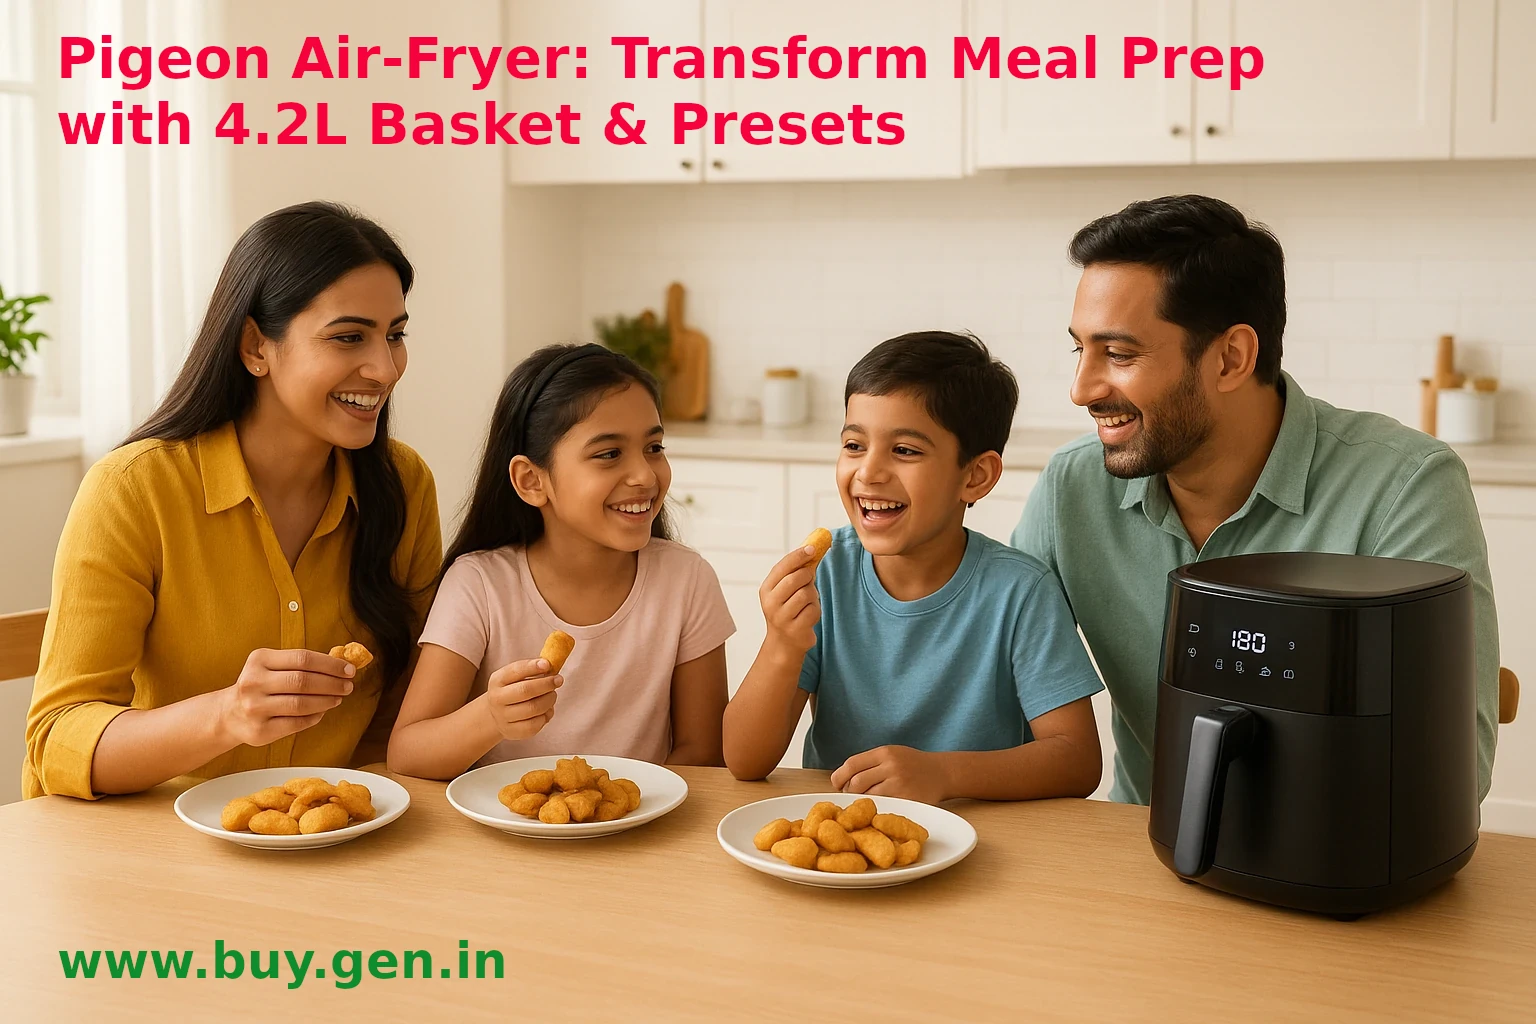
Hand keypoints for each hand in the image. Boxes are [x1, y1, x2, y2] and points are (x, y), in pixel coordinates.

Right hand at [218, 648, 355, 747]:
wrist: (228, 714)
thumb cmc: (260, 685)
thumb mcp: (272, 666)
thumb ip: (301, 663)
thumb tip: (341, 663)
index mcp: (259, 660)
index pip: (302, 658)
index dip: (330, 664)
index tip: (349, 669)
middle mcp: (253, 682)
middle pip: (303, 681)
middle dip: (332, 684)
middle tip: (348, 686)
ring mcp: (254, 708)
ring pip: (301, 704)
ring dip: (326, 701)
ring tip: (338, 698)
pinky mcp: (260, 730)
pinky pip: (296, 723)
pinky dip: (314, 717)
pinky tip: (321, 711)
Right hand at [486, 658, 561, 741]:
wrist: (497, 714)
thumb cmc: (512, 690)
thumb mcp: (515, 676)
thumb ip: (530, 669)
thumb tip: (549, 665)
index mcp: (497, 680)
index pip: (515, 671)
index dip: (533, 667)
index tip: (548, 664)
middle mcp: (497, 699)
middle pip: (526, 690)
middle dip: (546, 684)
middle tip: (558, 680)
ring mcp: (503, 717)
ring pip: (533, 708)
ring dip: (549, 700)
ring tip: (552, 695)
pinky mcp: (512, 732)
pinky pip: (535, 725)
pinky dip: (546, 715)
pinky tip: (547, 709)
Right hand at [759, 544, 820, 653]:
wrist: (784, 643)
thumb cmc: (788, 609)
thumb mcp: (786, 590)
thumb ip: (796, 571)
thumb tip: (814, 548)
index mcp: (766, 589)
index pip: (782, 567)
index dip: (798, 555)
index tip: (813, 548)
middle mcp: (770, 603)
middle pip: (795, 579)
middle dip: (807, 576)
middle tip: (810, 579)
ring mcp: (782, 618)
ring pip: (806, 594)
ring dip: (812, 595)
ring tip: (807, 601)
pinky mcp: (795, 630)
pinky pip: (813, 610)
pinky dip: (815, 610)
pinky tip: (808, 615)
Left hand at [831, 745, 948, 803]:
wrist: (943, 772)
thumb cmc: (913, 764)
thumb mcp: (892, 753)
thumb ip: (870, 763)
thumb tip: (842, 778)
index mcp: (884, 752)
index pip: (851, 764)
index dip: (839, 776)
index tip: (836, 784)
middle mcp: (891, 766)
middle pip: (856, 782)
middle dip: (848, 792)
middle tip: (850, 797)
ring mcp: (899, 784)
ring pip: (868, 797)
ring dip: (861, 803)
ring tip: (863, 804)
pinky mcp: (907, 800)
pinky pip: (883, 807)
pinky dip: (876, 810)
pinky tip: (877, 809)